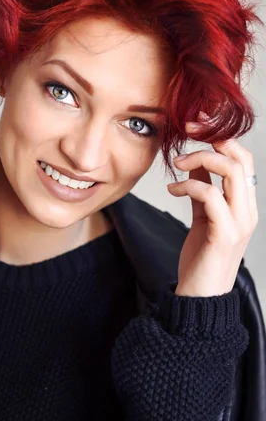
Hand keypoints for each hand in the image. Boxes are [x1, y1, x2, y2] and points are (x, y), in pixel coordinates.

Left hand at [167, 113, 257, 296]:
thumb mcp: (202, 215)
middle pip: (241, 159)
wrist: (200, 295)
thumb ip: (202, 188)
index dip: (221, 137)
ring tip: (177, 164)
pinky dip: (189, 185)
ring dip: (200, 159)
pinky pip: (210, 195)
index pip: (243, 159)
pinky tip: (172, 189)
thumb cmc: (201, 256)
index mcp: (245, 204)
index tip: (196, 125)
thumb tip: (194, 161)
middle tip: (187, 132)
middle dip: (212, 139)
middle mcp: (248, 210)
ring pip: (231, 171)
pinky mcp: (225, 233)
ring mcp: (240, 222)